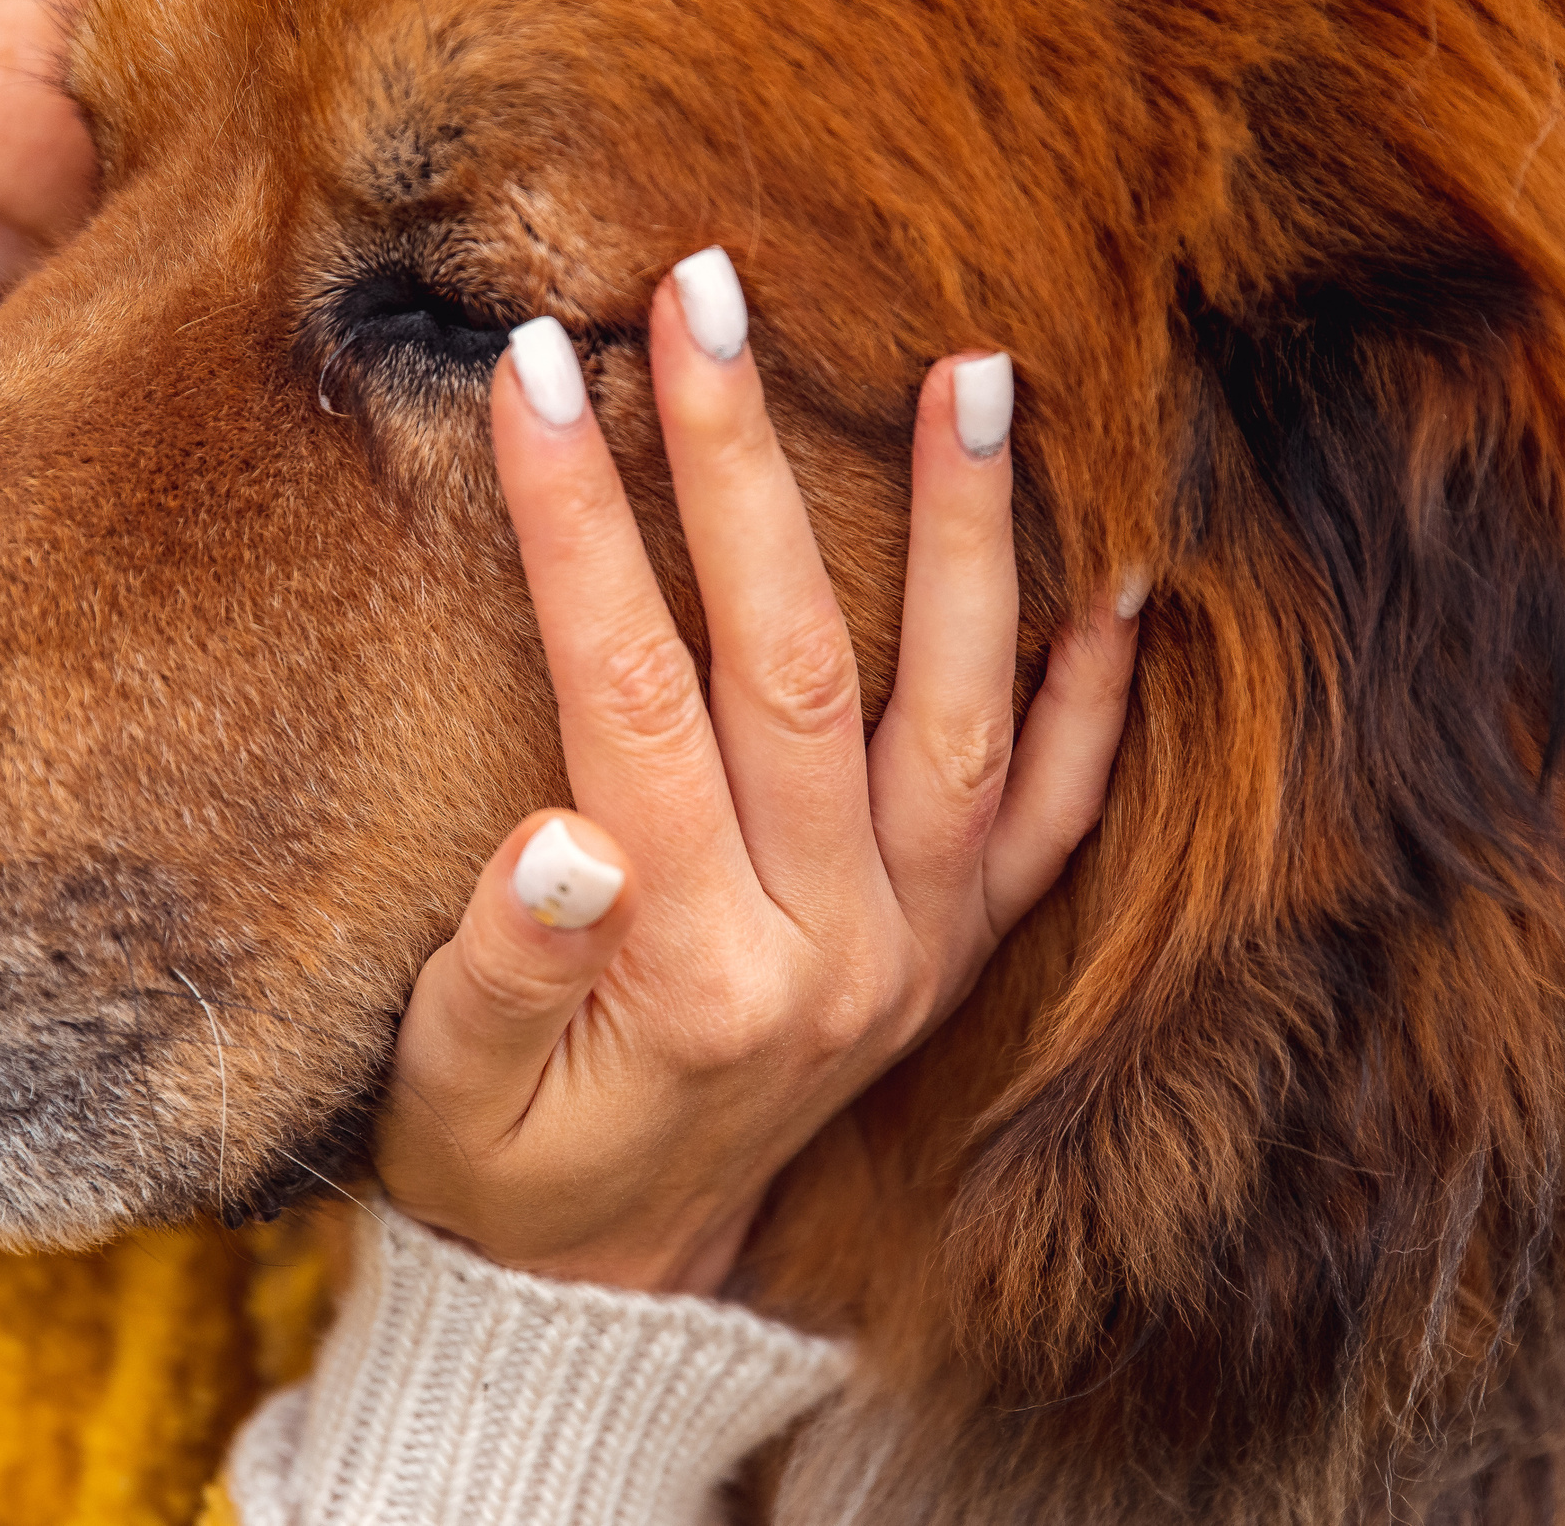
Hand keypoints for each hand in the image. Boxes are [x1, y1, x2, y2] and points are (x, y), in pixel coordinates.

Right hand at [374, 248, 1143, 1295]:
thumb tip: (559, 840)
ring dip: (962, 535)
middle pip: (794, 661)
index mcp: (692, 967)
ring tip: (971, 367)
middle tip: (705, 288)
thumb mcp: (449, 1085)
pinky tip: (1115, 583)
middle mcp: (837, 943)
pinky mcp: (961, 949)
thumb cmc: (508, 1160)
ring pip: (958, 708)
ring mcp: (920, 944)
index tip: (538, 370)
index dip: (577, 524)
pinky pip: (1051, 816)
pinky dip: (1091, 702)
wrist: (622, 1276)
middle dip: (743, 463)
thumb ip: (504, 968)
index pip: (627, 694)